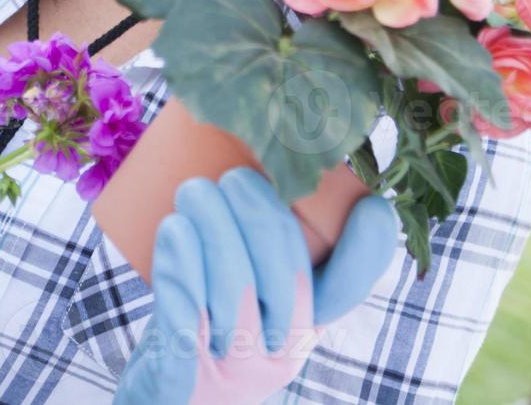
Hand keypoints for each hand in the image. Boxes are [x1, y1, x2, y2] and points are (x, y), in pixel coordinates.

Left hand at [114, 166, 398, 404]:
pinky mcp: (184, 378)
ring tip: (191, 192)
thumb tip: (262, 151)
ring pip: (236, 291)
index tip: (368, 203)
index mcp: (304, 323)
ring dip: (214, 230)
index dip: (368, 246)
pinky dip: (180, 270)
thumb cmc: (201, 328)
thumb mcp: (244, 294)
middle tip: (227, 178)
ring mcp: (234, 369)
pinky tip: (173, 233)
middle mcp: (280, 350)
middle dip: (260, 213)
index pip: (352, 286)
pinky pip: (187, 321)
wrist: (162, 402)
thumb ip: (256, 242)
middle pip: (287, 274)